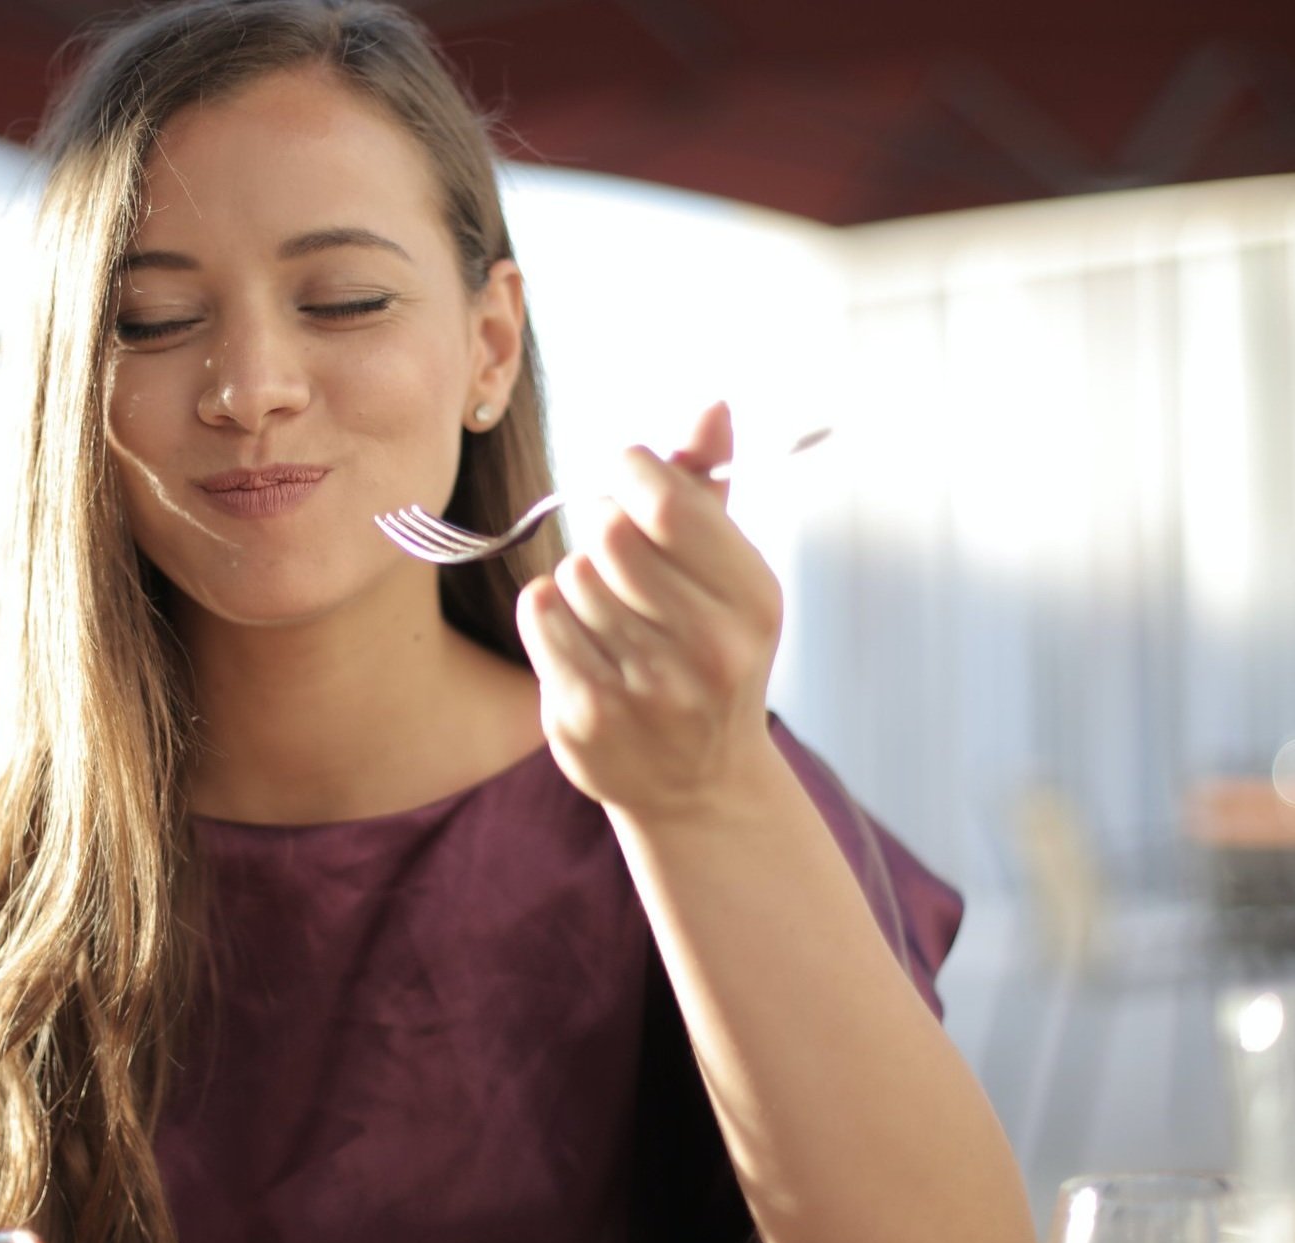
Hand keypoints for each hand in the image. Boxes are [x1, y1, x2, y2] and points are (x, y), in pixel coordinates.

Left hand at [516, 401, 783, 821]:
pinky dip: (550, 613)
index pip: (666, 502)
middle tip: (615, 549)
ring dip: (580, 579)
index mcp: (753, 599)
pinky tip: (582, 640)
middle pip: (609, 533)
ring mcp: (646, 688)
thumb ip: (710, 488)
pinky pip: (541, 614)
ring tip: (612, 613)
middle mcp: (708, 648)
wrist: (699, 785)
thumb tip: (711, 406)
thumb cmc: (710, 653)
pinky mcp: (587, 716)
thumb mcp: (729, 574)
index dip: (630, 470)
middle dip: (602, 526)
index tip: (626, 475)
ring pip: (571, 573)